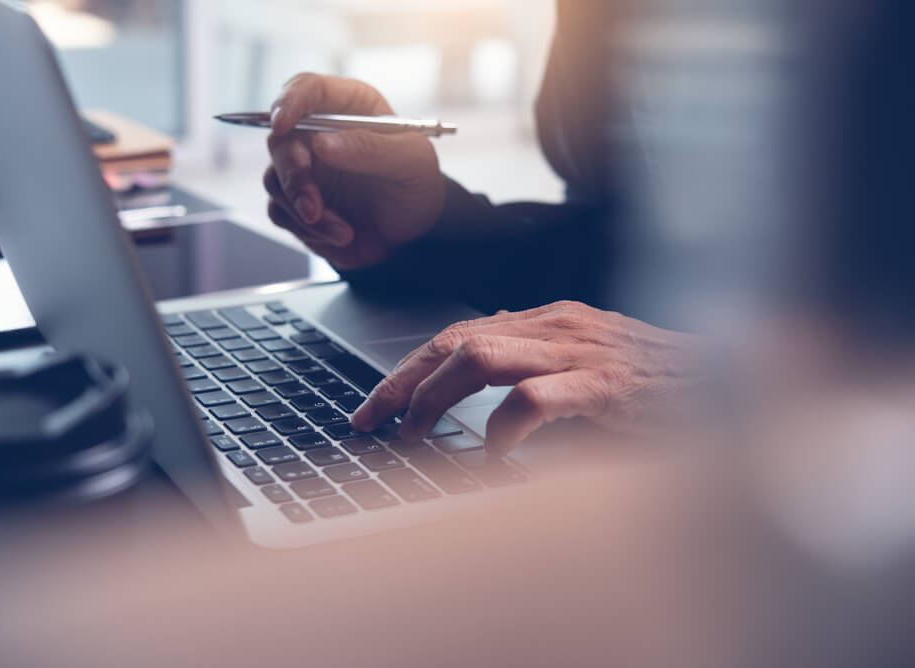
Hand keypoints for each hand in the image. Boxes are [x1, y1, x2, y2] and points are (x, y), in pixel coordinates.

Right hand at [263, 73, 445, 270]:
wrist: (414, 231)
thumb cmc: (416, 184)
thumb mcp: (411, 162)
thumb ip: (371, 148)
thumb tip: (321, 143)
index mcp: (348, 106)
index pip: (308, 89)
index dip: (290, 101)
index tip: (283, 124)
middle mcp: (317, 132)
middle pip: (279, 139)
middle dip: (292, 174)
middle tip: (313, 206)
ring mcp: (304, 168)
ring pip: (275, 180)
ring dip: (304, 211)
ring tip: (345, 232)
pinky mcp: (296, 201)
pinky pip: (281, 212)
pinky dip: (307, 229)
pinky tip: (342, 236)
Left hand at [351, 301, 701, 455]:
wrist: (735, 381)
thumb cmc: (657, 388)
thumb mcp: (584, 374)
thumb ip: (532, 380)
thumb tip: (476, 415)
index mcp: (547, 321)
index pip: (455, 335)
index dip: (407, 370)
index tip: (374, 407)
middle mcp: (555, 325)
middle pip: (452, 341)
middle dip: (401, 383)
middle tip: (368, 422)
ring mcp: (578, 350)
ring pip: (476, 356)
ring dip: (434, 400)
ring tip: (415, 439)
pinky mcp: (603, 384)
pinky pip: (531, 400)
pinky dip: (500, 431)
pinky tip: (491, 460)